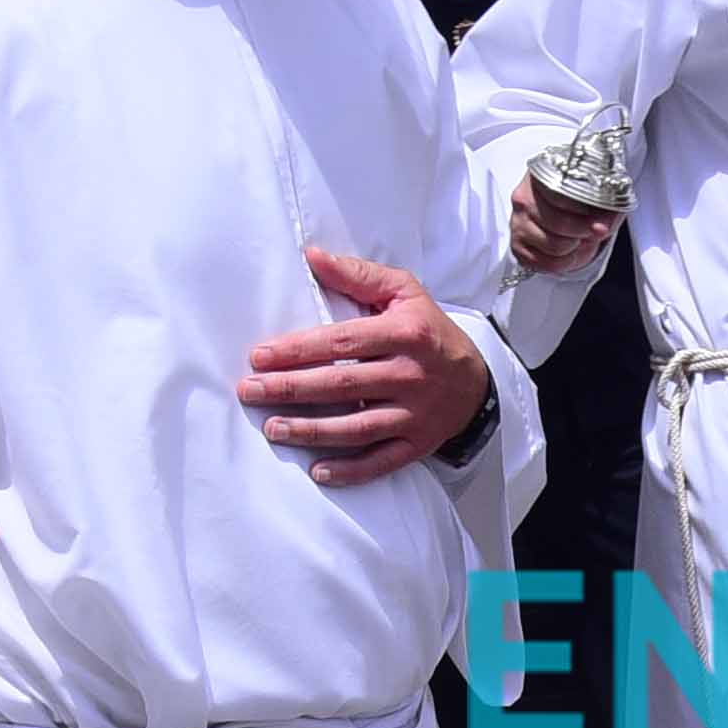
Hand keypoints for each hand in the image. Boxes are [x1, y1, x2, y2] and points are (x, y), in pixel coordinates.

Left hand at [241, 241, 492, 484]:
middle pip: (340, 385)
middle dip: (290, 389)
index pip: (341, 342)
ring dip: (310, 431)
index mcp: (405, 334)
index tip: (260, 356)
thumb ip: (358, 276)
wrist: (477, 382)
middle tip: (249, 391)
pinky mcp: (418, 444)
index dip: (298, 350)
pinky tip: (318, 471)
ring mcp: (414, 414)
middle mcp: (410, 375)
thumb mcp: (404, 292)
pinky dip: (350, 470)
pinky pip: (381, 462)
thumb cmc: (429, 331)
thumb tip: (312, 257)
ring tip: (272, 428)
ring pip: (355, 427)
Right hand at [506, 170, 618, 276]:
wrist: (567, 214)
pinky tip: (567, 251)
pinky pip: (546, 264)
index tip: (601, 223)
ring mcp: (517, 222)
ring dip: (574, 248)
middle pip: (558, 224)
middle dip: (582, 233)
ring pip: (554, 245)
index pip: (561, 197)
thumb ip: (604, 210)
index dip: (586, 215)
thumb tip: (601, 228)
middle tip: (590, 232)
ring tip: (578, 240)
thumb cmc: (581, 202)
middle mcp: (523, 197)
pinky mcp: (518, 246)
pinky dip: (564, 262)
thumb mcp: (599, 198)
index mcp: (541, 176)